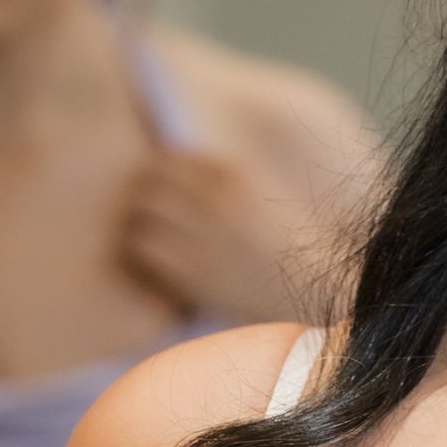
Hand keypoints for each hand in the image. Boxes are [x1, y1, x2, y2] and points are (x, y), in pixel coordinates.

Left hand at [119, 150, 308, 324]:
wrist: (308, 287)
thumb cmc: (282, 241)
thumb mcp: (258, 193)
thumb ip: (216, 180)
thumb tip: (165, 169)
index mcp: (233, 174)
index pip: (169, 160)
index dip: (155, 177)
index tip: (154, 192)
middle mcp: (216, 200)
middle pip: (148, 186)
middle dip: (140, 202)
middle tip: (142, 220)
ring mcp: (204, 235)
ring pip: (140, 218)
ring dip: (139, 230)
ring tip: (149, 245)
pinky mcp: (193, 271)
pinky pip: (145, 252)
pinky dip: (144, 259)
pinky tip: (158, 268)